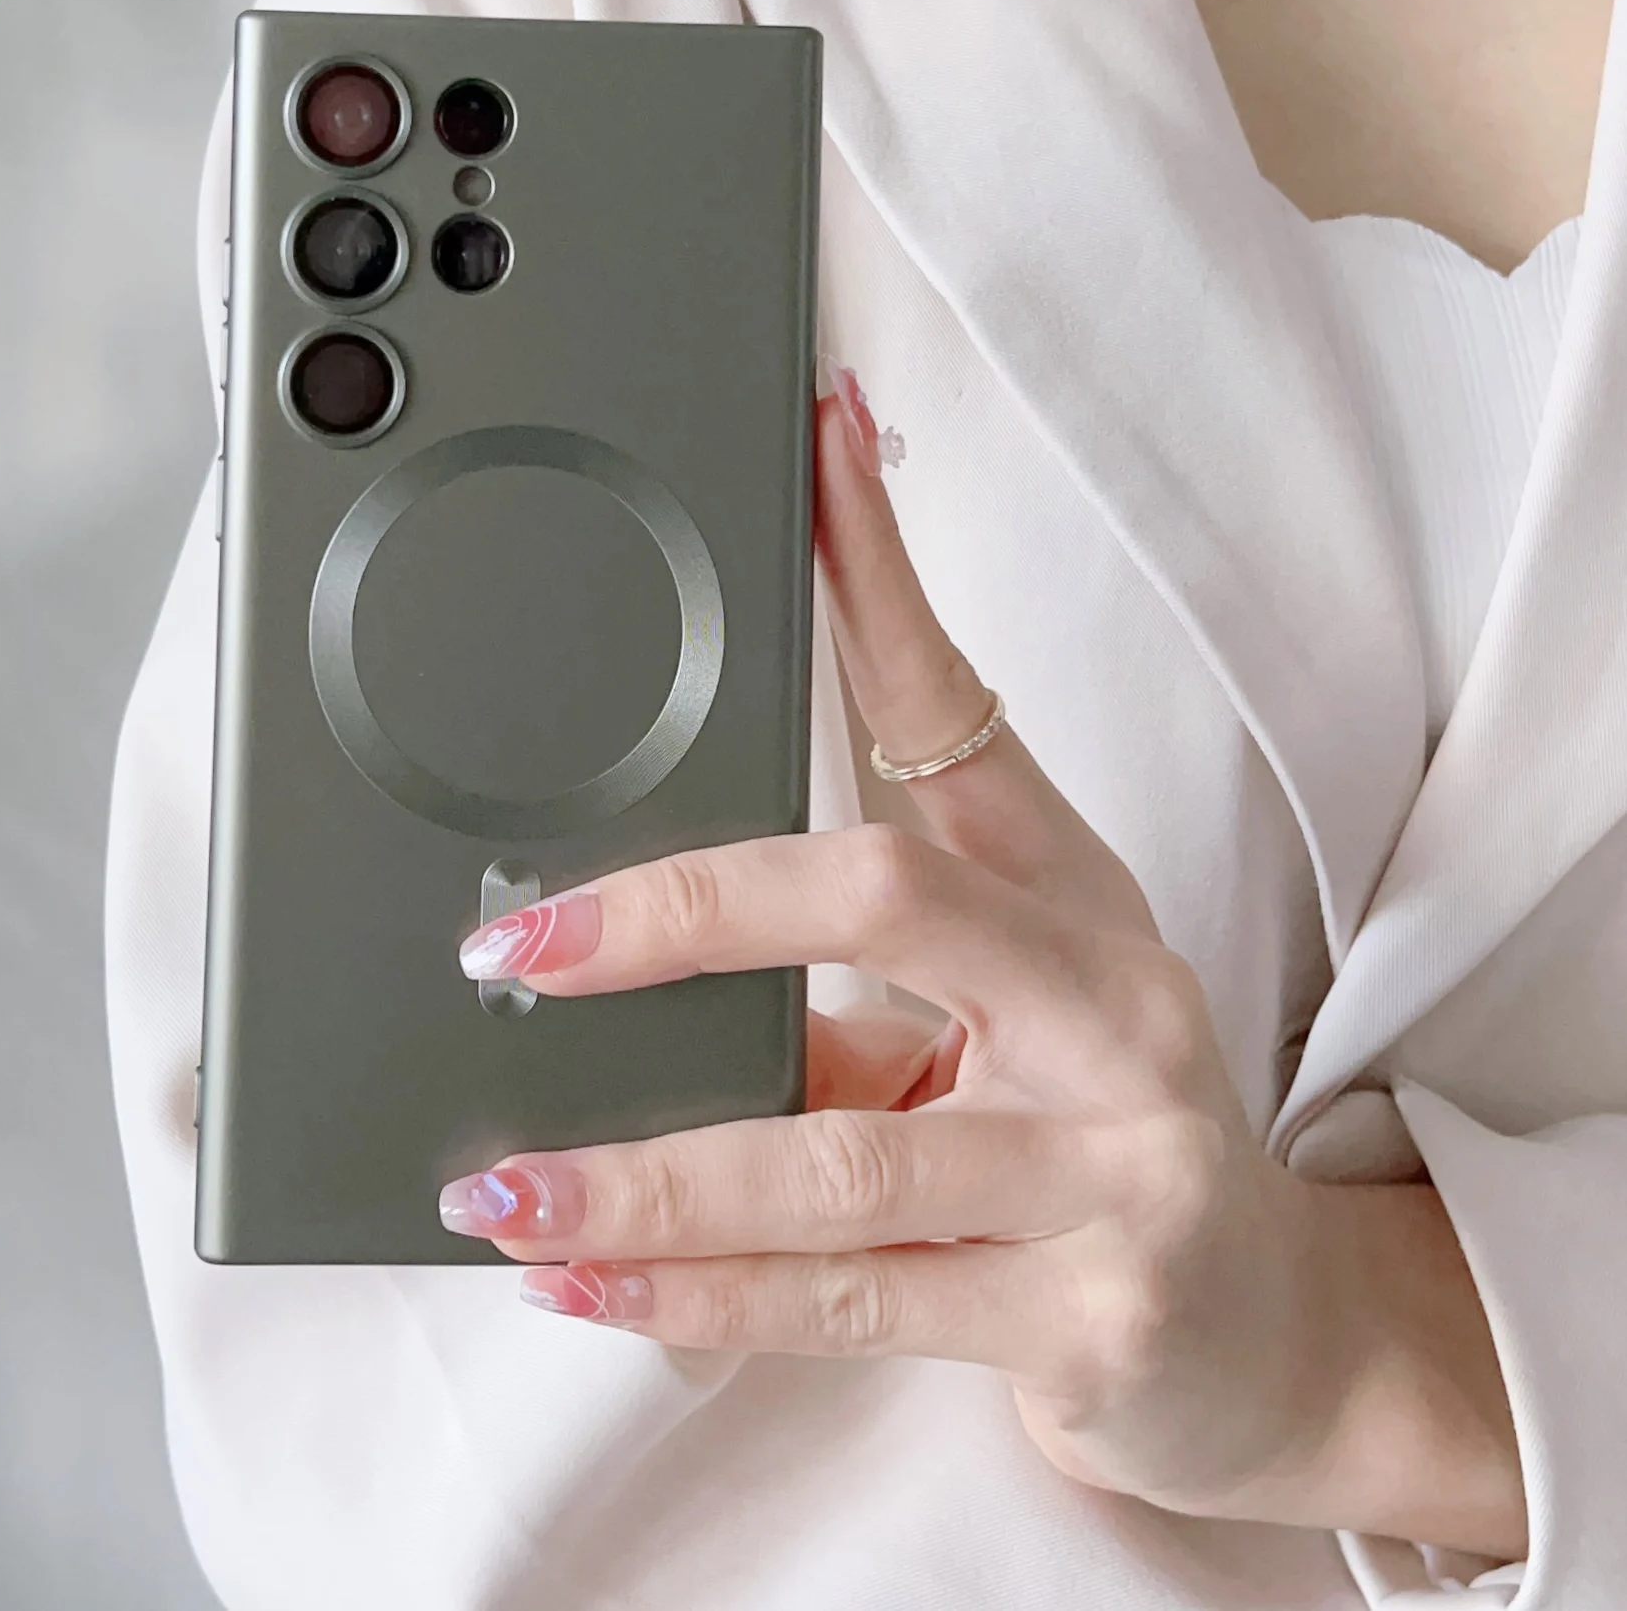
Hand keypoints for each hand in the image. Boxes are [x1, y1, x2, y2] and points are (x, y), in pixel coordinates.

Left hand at [438, 367, 1523, 1553]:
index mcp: (1066, 896)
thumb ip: (838, 972)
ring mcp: (1105, 1168)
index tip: (804, 445)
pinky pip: (844, 1303)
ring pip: (834, 1153)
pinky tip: (584, 1283)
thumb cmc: (1103, 1127)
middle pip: (881, 896)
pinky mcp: (1080, 1319)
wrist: (1272, 1329)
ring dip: (646, 1175)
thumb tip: (633, 934)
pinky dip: (696, 1300)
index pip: (953, 701)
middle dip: (680, 912)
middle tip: (524, 947)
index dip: (873, 568)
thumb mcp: (1001, 1009)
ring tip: (502, 1184)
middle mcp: (1102, 1005)